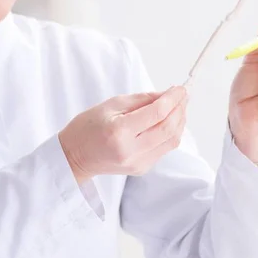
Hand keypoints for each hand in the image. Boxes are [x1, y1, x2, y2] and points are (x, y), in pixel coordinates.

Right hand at [58, 86, 187, 183]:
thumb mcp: (110, 105)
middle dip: (180, 109)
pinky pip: (165, 149)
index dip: (173, 99)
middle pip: (168, 129)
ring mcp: (138, 163)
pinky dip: (171, 132)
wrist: (74, 157)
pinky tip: (169, 121)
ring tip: (179, 106)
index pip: (157, 113)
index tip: (180, 88)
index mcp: (120, 131)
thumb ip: (141, 100)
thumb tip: (166, 95)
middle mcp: (131, 150)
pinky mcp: (142, 169)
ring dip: (179, 121)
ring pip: (172, 141)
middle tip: (183, 95)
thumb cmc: (87, 127)